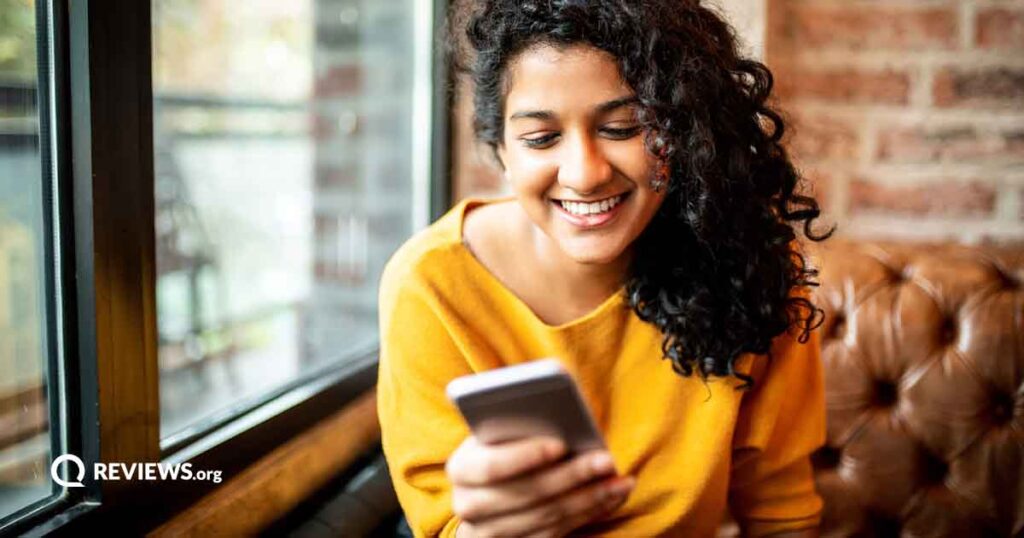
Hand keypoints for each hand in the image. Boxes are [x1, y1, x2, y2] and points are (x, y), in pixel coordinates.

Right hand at [446, 435, 634, 537]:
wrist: (487, 490)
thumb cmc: (501, 446)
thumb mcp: (499, 431)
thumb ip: (518, 420)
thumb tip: (559, 404)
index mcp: (461, 468)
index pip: (491, 466)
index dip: (526, 456)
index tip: (560, 444)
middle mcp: (469, 505)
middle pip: (527, 495)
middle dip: (571, 476)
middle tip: (606, 459)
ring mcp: (491, 532)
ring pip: (548, 517)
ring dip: (590, 498)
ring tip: (620, 479)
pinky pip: (557, 533)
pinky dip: (590, 513)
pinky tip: (612, 495)